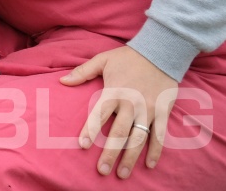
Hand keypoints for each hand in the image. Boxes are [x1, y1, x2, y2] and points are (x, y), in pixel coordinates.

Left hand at [60, 46, 176, 178]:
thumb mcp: (102, 60)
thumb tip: (62, 80)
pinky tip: (149, 164)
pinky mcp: (163, 112)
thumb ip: (82, 72)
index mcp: (114, 92)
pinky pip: (160, 135)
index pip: (99, 115)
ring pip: (139, 139)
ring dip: (131, 158)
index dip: (90, 130)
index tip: (82, 146)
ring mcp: (149, 110)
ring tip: (122, 174)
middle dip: (110, 153)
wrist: (161, 51)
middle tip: (102, 171)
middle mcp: (131, 104)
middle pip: (119, 133)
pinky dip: (156, 151)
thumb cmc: (127, 57)